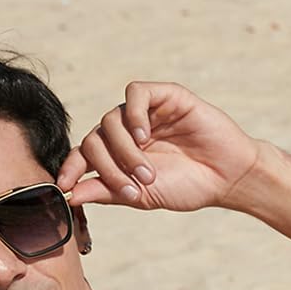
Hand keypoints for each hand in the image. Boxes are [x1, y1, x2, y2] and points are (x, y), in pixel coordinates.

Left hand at [56, 81, 261, 212]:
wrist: (226, 178)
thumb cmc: (188, 187)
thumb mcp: (141, 196)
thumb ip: (106, 192)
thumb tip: (70, 196)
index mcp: (119, 155)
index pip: (84, 154)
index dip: (71, 167)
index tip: (64, 186)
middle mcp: (128, 131)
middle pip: (95, 138)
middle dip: (108, 167)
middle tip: (131, 188)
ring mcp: (145, 112)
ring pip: (112, 119)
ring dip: (124, 150)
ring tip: (148, 172)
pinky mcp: (165, 96)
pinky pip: (136, 93)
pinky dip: (134, 114)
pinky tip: (145, 136)